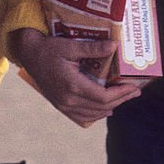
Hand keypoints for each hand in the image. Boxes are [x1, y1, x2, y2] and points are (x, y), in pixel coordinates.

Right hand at [9, 28, 142, 126]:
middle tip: (135, 91)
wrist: (29, 54)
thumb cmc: (49, 48)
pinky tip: (105, 109)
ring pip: (93, 114)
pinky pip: (82, 117)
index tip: (134, 87)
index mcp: (72, 85)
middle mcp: (68, 99)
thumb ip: (93, 48)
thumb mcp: (71, 46)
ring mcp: (63, 105)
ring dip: (110, 107)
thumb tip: (114, 46)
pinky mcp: (60, 105)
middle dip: (121, 100)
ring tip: (123, 97)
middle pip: (101, 107)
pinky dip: (96, 114)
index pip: (103, 97)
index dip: (121, 94)